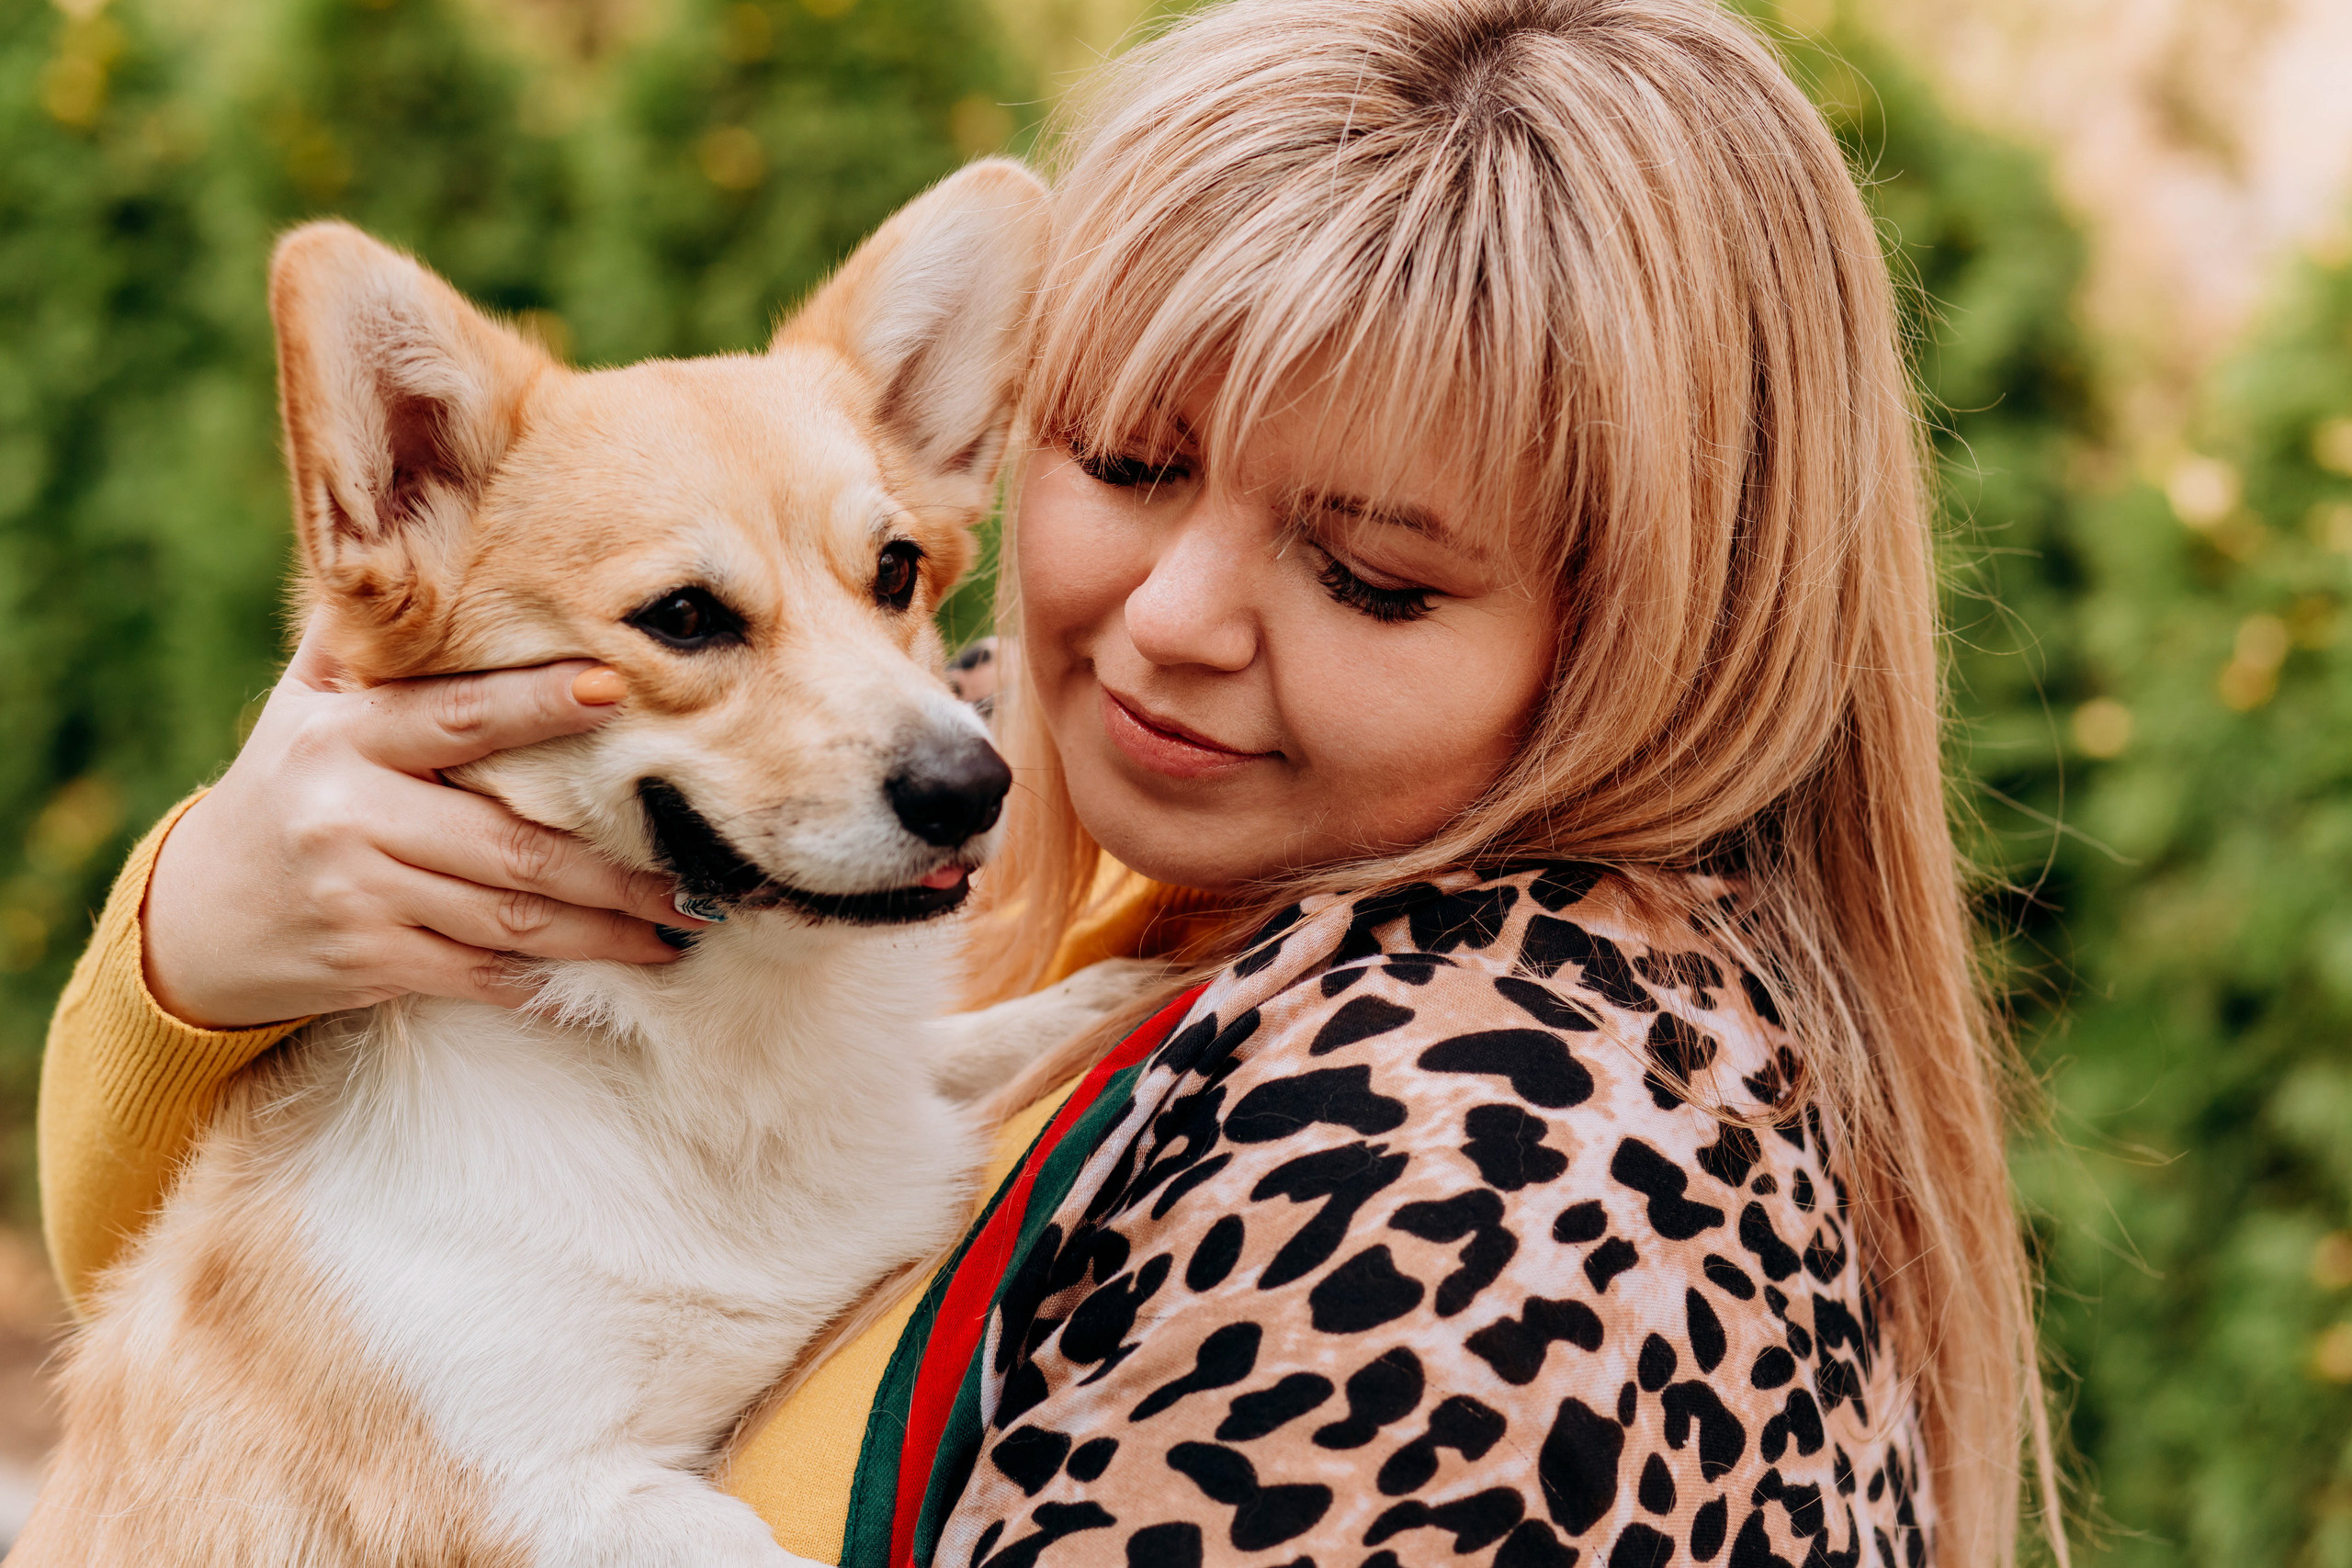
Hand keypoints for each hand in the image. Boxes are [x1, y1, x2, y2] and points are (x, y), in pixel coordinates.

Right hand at [143, 614, 703, 1027]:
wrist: (197, 913)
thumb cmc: (288, 785)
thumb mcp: (306, 703)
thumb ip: (372, 643)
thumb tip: (436, 539)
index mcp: (341, 736)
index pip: (457, 716)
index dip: (537, 704)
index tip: (616, 689)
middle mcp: (348, 814)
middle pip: (509, 842)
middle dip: (612, 868)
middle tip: (695, 874)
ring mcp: (359, 895)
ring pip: (509, 917)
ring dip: (604, 931)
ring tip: (679, 928)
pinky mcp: (369, 963)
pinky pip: (480, 974)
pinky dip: (550, 985)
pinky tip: (614, 985)